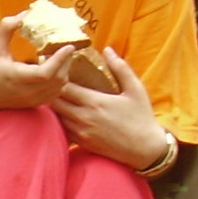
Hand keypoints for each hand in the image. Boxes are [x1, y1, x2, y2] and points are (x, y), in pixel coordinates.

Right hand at [0, 15, 72, 114]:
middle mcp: (26, 92)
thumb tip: (25, 13)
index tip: (69, 46)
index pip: (45, 73)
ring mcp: (32, 100)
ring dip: (64, 71)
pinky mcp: (35, 104)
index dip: (60, 59)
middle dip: (66, 62)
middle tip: (64, 47)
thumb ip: (7, 28)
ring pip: (59, 87)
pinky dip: (60, 81)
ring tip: (57, 57)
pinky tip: (53, 70)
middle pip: (58, 79)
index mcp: (16, 77)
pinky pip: (56, 93)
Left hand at [49, 47, 165, 166]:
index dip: (59, 77)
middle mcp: (83, 117)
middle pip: (55, 102)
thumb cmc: (142, 117)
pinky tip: (67, 113)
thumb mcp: (135, 89)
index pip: (64, 87)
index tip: (59, 70)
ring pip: (57, 116)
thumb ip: (121, 68)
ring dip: (56, 106)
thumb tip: (107, 49)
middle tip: (54, 83)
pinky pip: (63, 129)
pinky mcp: (82, 143)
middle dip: (52, 91)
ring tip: (58, 96)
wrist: (145, 149)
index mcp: (94, 101)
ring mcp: (81, 132)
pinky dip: (62, 120)